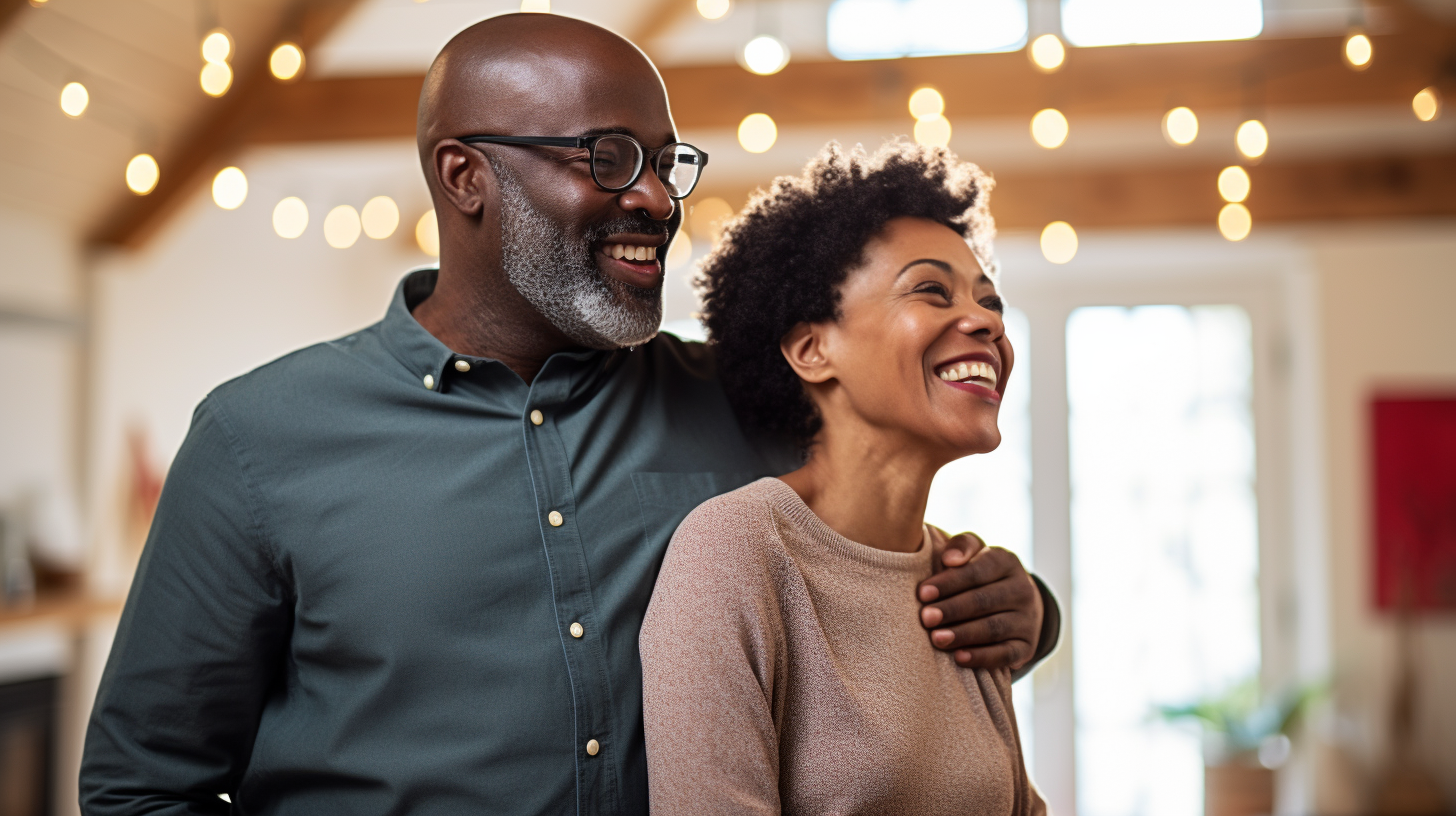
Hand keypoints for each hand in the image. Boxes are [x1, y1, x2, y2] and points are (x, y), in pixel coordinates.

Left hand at [917, 533, 1043, 669]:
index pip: (977, 571)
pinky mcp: (1027, 646)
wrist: (1016, 605)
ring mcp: (1027, 619)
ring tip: (936, 638)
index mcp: (1006, 562)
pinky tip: (959, 658)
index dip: (949, 582)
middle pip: (984, 600)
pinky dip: (982, 657)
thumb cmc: (979, 575)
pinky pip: (1005, 654)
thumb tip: (950, 559)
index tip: (922, 593)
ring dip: (963, 634)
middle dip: (952, 610)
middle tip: (925, 618)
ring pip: (993, 628)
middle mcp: (1022, 589)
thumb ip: (962, 546)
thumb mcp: (974, 553)